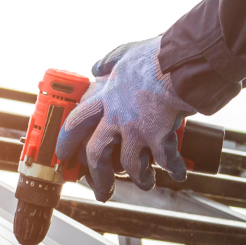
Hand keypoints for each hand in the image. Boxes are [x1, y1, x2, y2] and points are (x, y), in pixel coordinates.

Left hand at [54, 36, 197, 201]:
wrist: (182, 62)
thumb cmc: (156, 56)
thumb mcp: (126, 53)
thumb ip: (110, 61)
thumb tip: (96, 66)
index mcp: (106, 97)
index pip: (76, 123)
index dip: (66, 142)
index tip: (64, 156)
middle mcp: (117, 117)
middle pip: (96, 154)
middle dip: (98, 177)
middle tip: (102, 191)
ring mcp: (137, 129)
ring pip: (130, 166)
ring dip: (139, 179)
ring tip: (147, 183)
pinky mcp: (159, 137)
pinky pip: (166, 162)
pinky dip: (174, 170)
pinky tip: (179, 174)